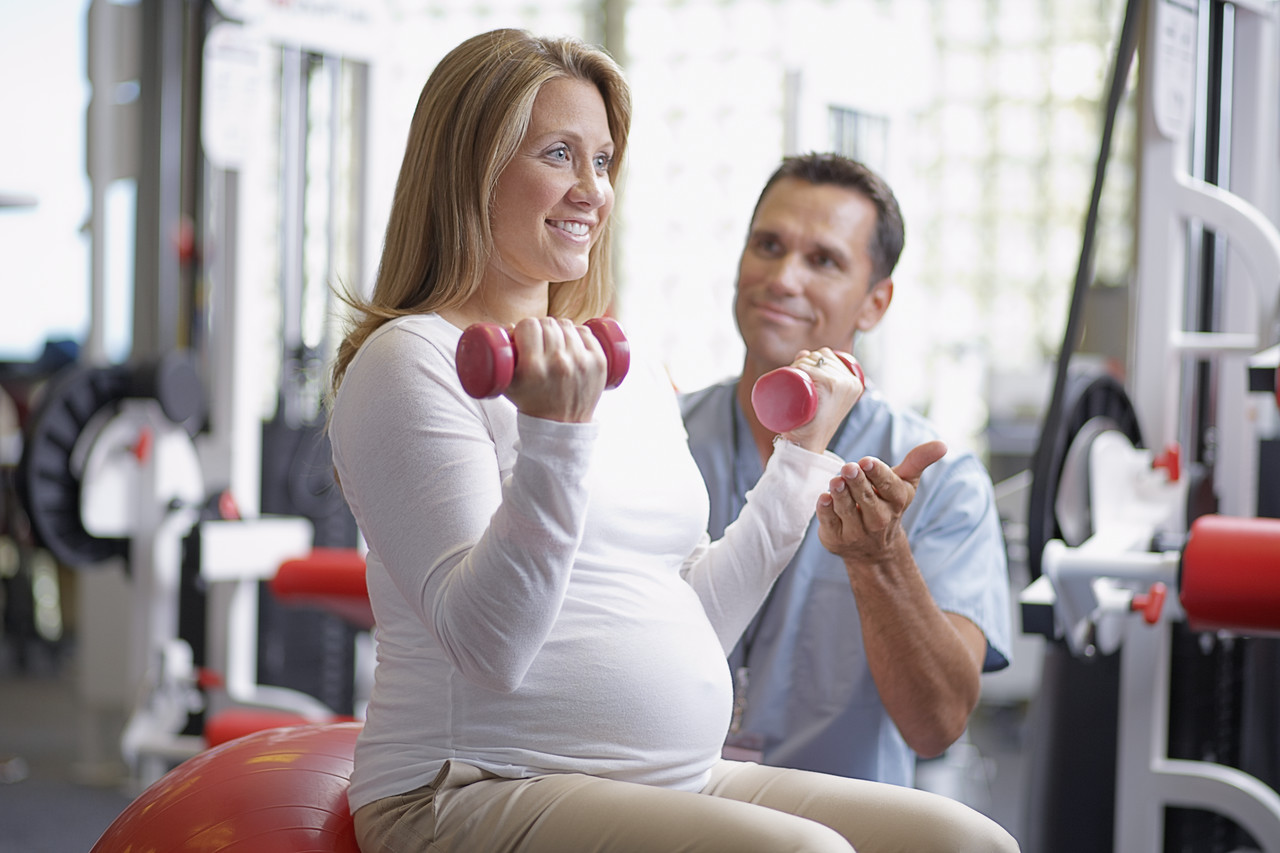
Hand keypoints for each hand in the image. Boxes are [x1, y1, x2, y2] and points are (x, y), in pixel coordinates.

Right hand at [503, 317, 607, 422]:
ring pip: (567, 325)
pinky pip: (586, 332)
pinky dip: (578, 334)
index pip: (529, 325)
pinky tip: (572, 342)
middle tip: (540, 340)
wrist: (562, 427)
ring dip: (559, 330)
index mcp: (533, 367)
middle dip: (541, 328)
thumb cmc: (531, 403)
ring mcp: (581, 362)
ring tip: (555, 343)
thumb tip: (509, 326)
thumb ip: (501, 356)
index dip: (524, 328)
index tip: (525, 336)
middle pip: (548, 323)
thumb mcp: (508, 385)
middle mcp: (559, 362)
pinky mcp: (598, 362)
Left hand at [779, 348, 862, 453]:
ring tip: (794, 379)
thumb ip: (817, 376)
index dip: (809, 358)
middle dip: (802, 360)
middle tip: (792, 378)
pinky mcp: (831, 386)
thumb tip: (804, 352)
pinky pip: (812, 368)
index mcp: (854, 383)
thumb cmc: (811, 425)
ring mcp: (842, 384)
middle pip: (820, 357)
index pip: (828, 356)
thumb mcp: (820, 399)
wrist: (806, 448)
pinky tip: (798, 373)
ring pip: (814, 360)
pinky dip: (802, 366)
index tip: (797, 370)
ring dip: (799, 362)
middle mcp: (851, 382)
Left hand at [815, 439, 946, 563]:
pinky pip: (830, 523)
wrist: (875, 548)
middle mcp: (879, 518)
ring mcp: (857, 531)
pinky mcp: (836, 538)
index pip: (888, 485)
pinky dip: (825, 511)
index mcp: (896, 500)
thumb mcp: (904, 482)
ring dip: (840, 495)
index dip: (877, 472)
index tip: (867, 461)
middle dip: (857, 482)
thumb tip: (943, 444)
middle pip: (866, 498)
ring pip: (847, 510)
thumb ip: (918, 461)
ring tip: (835, 481)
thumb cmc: (887, 503)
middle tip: (848, 468)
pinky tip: (823, 498)